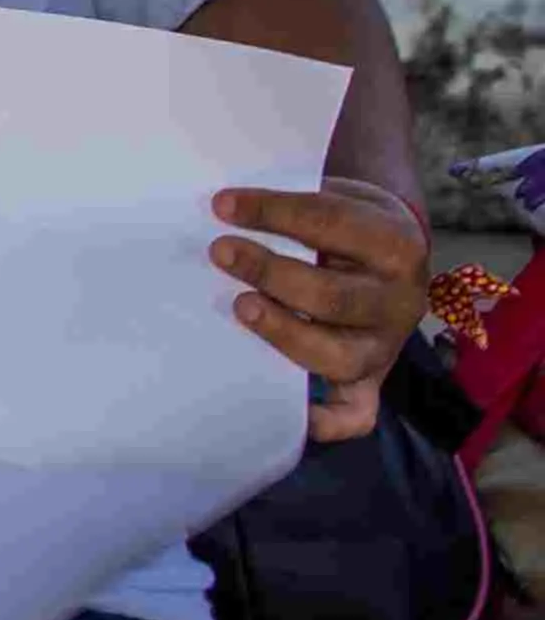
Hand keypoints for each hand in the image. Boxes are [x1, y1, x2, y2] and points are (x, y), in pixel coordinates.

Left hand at [217, 176, 426, 441]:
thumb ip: (293, 208)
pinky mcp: (370, 383)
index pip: (333, 225)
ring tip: (240, 308)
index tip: (223, 204)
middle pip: (335, 298)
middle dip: (272, 275)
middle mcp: (399, 301)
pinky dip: (327, 422)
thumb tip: (220, 206)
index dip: (275, 212)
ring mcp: (385, 347)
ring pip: (339, 356)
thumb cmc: (345, 224)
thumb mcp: (336, 198)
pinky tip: (292, 413)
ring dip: (284, 334)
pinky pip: (356, 413)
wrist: (393, 249)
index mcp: (396, 245)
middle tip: (221, 253)